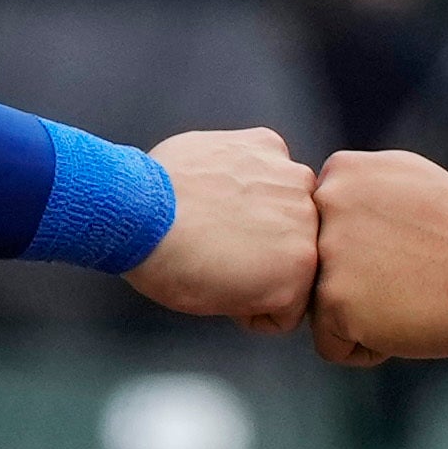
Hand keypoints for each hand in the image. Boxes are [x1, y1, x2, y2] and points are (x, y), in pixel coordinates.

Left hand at [124, 126, 319, 333]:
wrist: (139, 212)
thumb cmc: (171, 263)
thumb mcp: (223, 304)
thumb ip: (261, 290)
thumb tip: (261, 277)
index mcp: (301, 271)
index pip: (301, 292)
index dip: (265, 297)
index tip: (240, 290)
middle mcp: (308, 221)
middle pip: (301, 241)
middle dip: (272, 248)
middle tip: (229, 249)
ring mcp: (288, 178)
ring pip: (291, 198)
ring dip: (268, 204)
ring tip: (222, 211)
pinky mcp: (267, 144)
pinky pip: (271, 161)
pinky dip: (251, 170)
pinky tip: (220, 182)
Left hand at [300, 146, 447, 366]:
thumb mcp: (410, 178)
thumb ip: (362, 184)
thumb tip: (328, 194)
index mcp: (340, 172)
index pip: (323, 229)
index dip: (365, 249)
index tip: (406, 247)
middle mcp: (323, 206)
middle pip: (317, 269)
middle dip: (358, 281)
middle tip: (410, 274)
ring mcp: (324, 255)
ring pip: (322, 307)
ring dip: (361, 315)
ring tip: (408, 297)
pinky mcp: (333, 303)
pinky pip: (333, 346)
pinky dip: (368, 347)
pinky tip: (404, 323)